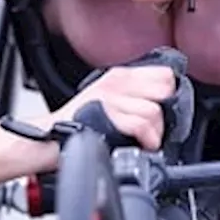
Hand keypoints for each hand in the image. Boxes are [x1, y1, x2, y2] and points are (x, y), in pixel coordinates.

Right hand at [52, 65, 175, 150]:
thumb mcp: (109, 100)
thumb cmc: (78, 125)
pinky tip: (141, 145)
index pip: (165, 74)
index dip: (170, 95)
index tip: (164, 111)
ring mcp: (110, 98)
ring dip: (155, 133)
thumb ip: (135, 96)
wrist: (49, 139)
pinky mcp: (106, 116)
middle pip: (164, 91)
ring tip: (144, 141)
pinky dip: (147, 140)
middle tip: (154, 129)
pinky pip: (141, 125)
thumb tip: (166, 104)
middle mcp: (116, 83)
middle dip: (165, 114)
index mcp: (119, 76)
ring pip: (155, 111)